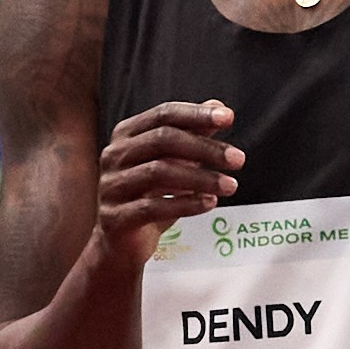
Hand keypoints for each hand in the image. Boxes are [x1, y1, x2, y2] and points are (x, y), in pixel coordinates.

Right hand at [95, 102, 243, 262]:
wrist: (122, 243)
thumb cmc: (149, 197)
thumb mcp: (173, 162)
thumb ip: (192, 134)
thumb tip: (218, 105)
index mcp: (126, 135)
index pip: (164, 114)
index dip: (197, 114)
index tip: (228, 118)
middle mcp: (114, 155)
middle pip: (162, 140)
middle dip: (205, 148)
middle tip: (237, 159)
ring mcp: (111, 186)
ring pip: (159, 172)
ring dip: (201, 178)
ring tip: (230, 185)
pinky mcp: (115, 217)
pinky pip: (154, 207)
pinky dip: (186, 203)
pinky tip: (210, 203)